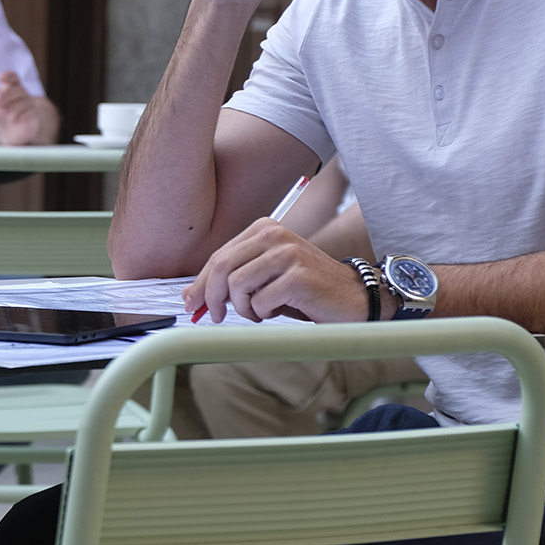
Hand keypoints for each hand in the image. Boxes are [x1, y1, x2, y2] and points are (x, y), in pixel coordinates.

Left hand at [0, 65, 59, 144]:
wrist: (13, 132)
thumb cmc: (1, 110)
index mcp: (11, 86)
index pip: (12, 77)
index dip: (8, 76)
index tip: (0, 76)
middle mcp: (21, 94)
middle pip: (15, 90)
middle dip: (4, 94)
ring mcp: (29, 105)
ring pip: (22, 102)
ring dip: (10, 106)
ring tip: (1, 111)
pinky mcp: (33, 116)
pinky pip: (28, 113)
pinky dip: (18, 115)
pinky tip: (12, 119)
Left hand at [182, 218, 370, 323]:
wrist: (354, 296)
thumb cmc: (306, 288)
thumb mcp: (266, 274)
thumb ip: (233, 277)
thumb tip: (190, 294)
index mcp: (263, 229)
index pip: (218, 256)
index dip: (200, 282)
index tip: (191, 302)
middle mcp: (274, 235)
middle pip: (221, 268)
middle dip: (210, 297)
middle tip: (213, 316)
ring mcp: (287, 254)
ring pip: (237, 286)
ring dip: (242, 308)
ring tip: (259, 312)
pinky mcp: (297, 277)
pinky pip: (260, 303)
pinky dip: (263, 314)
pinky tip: (279, 311)